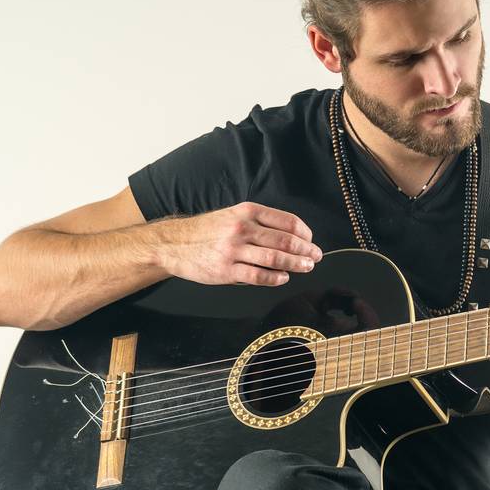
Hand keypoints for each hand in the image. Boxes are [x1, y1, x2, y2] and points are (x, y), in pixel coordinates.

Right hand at [156, 202, 321, 286]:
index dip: (304, 232)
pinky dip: (275, 278)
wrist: (174, 244)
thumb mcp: (232, 216)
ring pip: (275, 258)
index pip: (285, 221)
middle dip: (305, 250)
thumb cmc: (207, 232)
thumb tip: (290, 238)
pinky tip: (283, 277)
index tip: (310, 240)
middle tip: (315, 256)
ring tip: (307, 266)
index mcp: (246, 212)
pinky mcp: (227, 271)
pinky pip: (258, 276)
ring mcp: (234, 250)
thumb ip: (258, 224)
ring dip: (296, 263)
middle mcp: (241, 228)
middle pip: (284, 240)